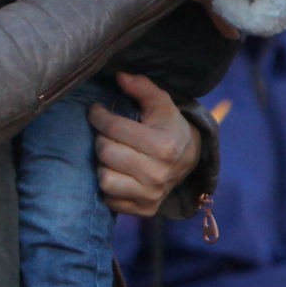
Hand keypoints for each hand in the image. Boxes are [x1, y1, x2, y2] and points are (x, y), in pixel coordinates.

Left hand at [88, 72, 200, 216]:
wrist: (190, 160)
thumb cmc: (168, 127)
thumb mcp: (161, 103)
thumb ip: (142, 87)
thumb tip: (119, 76)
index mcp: (164, 146)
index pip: (114, 128)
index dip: (98, 115)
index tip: (95, 111)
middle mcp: (158, 174)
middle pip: (106, 152)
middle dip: (101, 138)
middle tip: (105, 133)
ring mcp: (150, 195)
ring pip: (104, 178)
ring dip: (103, 164)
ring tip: (111, 154)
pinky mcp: (143, 210)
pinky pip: (109, 199)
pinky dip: (109, 184)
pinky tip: (117, 172)